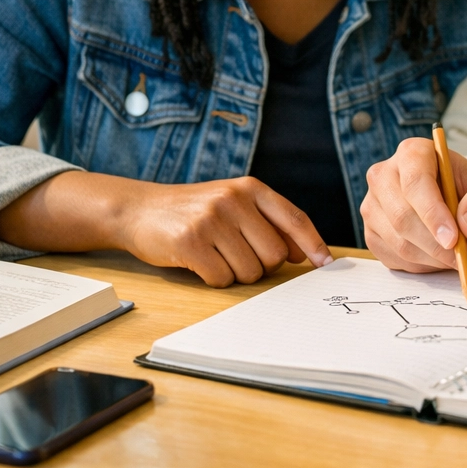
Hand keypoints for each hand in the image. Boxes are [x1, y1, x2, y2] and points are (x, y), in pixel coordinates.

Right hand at [117, 176, 333, 286]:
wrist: (141, 209)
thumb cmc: (196, 211)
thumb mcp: (235, 203)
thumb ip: (269, 222)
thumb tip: (303, 254)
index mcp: (252, 188)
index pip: (294, 219)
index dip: (313, 244)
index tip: (325, 263)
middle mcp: (235, 199)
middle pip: (275, 254)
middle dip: (262, 265)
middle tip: (238, 256)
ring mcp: (212, 219)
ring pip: (250, 270)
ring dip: (236, 273)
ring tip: (216, 255)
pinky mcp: (190, 242)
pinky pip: (221, 279)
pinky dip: (215, 279)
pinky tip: (200, 262)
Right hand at [362, 136, 466, 273]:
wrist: (455, 202)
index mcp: (412, 153)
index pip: (415, 182)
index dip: (433, 213)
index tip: (454, 239)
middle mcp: (384, 175)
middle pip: (402, 217)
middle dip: (437, 246)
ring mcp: (373, 205)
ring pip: (399, 243)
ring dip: (435, 260)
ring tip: (465, 260)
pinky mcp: (371, 233)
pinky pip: (395, 258)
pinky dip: (423, 267)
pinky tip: (442, 259)